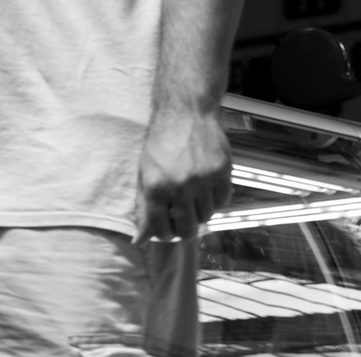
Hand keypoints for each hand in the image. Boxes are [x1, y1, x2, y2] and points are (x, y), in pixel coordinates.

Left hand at [133, 105, 231, 242]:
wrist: (186, 111)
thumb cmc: (161, 144)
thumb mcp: (145, 174)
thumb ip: (142, 209)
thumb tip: (138, 240)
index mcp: (156, 187)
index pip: (161, 230)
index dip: (165, 235)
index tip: (167, 229)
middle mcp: (180, 186)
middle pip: (188, 230)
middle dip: (185, 230)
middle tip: (183, 220)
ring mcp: (203, 179)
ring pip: (207, 216)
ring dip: (200, 211)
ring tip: (194, 196)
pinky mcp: (222, 171)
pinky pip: (222, 201)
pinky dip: (216, 199)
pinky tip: (208, 187)